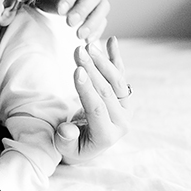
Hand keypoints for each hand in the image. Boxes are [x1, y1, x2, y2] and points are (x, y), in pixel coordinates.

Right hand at [55, 36, 131, 163]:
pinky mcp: (124, 98)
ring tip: (87, 45)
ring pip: (116, 81)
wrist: (87, 146)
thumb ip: (65, 141)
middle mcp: (121, 122)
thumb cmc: (73, 147)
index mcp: (106, 136)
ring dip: (102, 61)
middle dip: (92, 69)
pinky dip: (116, 57)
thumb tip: (67, 130)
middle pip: (107, 91)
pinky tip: (112, 41)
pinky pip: (120, 75)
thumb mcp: (65, 149)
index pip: (97, 108)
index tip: (77, 70)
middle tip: (78, 51)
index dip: (87, 89)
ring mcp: (125, 108)